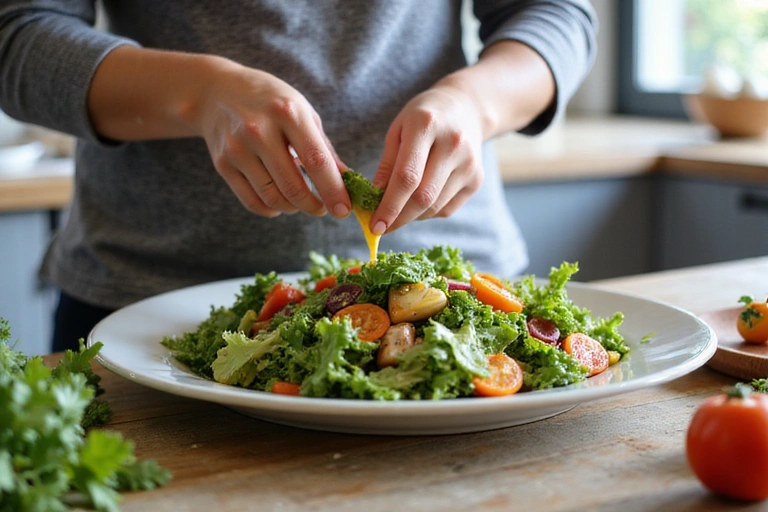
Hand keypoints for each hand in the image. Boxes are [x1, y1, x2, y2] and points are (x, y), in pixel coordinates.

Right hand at [196, 62, 349, 217]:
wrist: (216, 92)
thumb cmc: (270, 102)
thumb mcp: (302, 111)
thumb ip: (324, 147)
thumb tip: (346, 181)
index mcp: (288, 112)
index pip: (316, 161)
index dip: (333, 190)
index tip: (343, 210)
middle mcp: (259, 130)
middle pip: (293, 187)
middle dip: (313, 206)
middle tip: (323, 209)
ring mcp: (237, 148)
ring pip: (273, 198)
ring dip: (293, 208)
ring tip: (300, 201)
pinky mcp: (222, 163)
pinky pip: (252, 201)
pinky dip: (271, 209)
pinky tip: (279, 203)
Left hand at [370, 81, 484, 232]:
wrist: (465, 108)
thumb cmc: (422, 119)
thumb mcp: (397, 130)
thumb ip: (387, 165)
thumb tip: (375, 201)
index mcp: (426, 125)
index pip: (406, 176)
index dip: (389, 205)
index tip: (375, 225)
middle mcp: (453, 144)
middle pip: (423, 196)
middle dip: (399, 218)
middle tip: (382, 227)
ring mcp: (469, 163)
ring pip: (435, 207)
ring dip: (412, 216)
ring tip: (399, 210)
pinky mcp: (477, 179)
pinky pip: (447, 209)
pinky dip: (428, 213)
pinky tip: (420, 201)